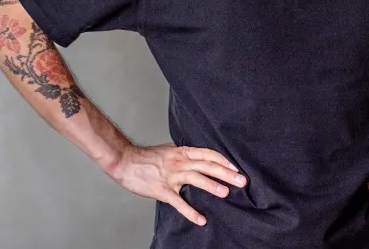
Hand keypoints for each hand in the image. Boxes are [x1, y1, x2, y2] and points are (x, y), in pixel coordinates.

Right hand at [110, 143, 246, 225]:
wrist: (126, 161)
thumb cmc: (147, 157)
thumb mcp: (170, 150)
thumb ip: (185, 154)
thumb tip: (198, 157)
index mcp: (183, 151)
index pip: (208, 154)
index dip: (224, 160)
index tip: (237, 167)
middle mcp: (180, 162)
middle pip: (207, 166)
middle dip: (226, 173)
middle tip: (242, 181)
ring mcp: (171, 176)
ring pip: (196, 179)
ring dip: (212, 186)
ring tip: (226, 193)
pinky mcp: (162, 190)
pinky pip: (178, 202)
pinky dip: (190, 211)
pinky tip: (201, 219)